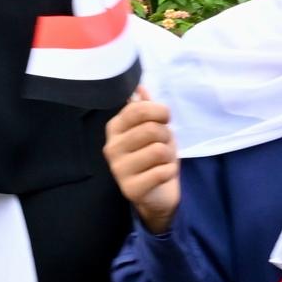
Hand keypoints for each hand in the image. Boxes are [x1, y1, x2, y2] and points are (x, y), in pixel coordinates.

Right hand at [106, 88, 181, 234]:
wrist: (157, 194)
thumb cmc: (154, 157)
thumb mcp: (152, 128)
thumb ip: (146, 109)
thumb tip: (140, 88)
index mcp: (114, 128)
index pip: (139, 110)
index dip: (160, 112)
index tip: (164, 120)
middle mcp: (111, 147)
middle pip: (151, 129)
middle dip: (166, 136)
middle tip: (164, 146)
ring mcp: (118, 169)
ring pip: (158, 150)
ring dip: (169, 155)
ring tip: (162, 161)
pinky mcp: (130, 189)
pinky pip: (162, 172)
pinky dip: (170, 172)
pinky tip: (162, 176)